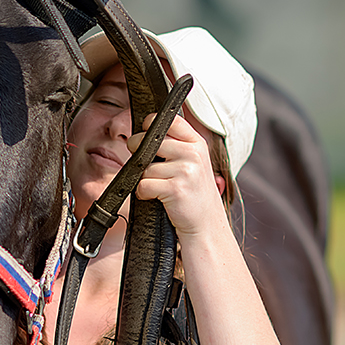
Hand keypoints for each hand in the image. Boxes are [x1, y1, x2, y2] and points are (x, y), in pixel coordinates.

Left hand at [127, 113, 226, 237]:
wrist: (207, 224)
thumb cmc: (194, 193)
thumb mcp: (194, 163)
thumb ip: (175, 145)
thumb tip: (141, 133)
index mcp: (197, 143)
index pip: (170, 120)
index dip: (151, 125)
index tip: (146, 136)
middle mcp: (193, 153)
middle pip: (149, 141)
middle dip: (138, 152)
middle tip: (147, 166)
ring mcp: (186, 170)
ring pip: (145, 167)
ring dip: (146, 180)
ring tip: (162, 188)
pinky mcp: (176, 188)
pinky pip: (143, 185)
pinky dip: (144, 194)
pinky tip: (158, 198)